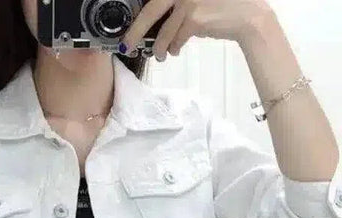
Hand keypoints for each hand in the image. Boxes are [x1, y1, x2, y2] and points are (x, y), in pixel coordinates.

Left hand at [120, 0, 276, 60]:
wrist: (249, 14)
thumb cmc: (224, 4)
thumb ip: (177, 4)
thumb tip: (155, 19)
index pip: (154, 0)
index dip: (140, 17)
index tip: (128, 28)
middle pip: (150, 12)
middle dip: (134, 32)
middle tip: (125, 45)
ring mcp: (188, 1)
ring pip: (164, 32)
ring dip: (159, 47)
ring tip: (159, 54)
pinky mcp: (194, 19)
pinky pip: (176, 39)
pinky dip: (174, 48)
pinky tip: (175, 51)